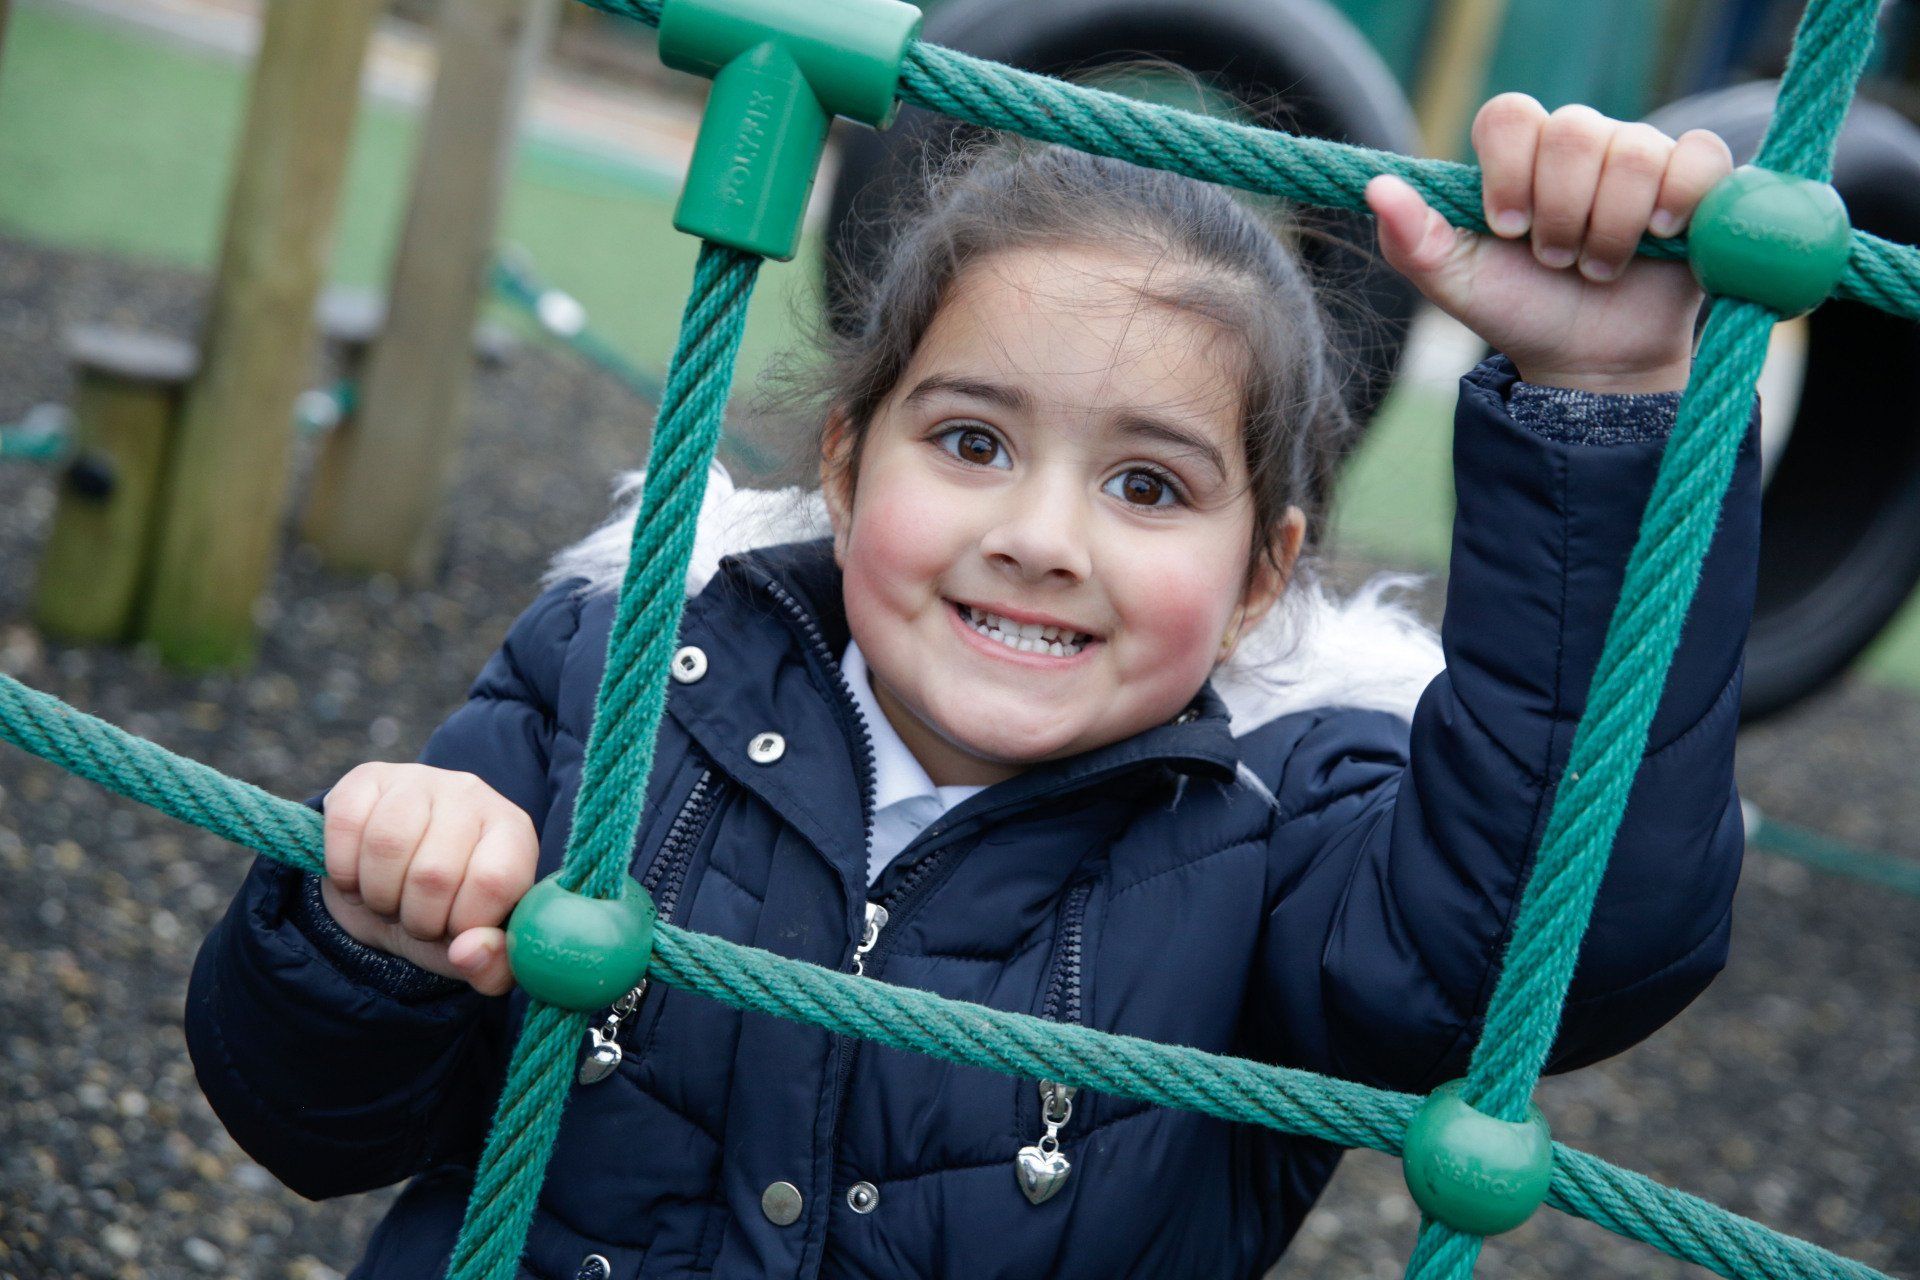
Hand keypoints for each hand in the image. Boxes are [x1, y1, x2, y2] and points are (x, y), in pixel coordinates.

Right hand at [318, 762, 538, 995]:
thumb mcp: (479, 947)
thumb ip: (494, 966)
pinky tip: (357, 876)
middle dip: (416, 918)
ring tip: (388, 900)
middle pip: (433, 871)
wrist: (395, 879)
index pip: (494, 881)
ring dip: (378, 895)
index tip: (454, 932)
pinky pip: (346, 824)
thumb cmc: (449, 912)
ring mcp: (419, 779)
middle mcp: (472, 795)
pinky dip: (343, 870)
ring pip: (386, 845)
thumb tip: (468, 953)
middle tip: (415, 919)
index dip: (464, 922)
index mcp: (513, 834)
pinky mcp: (367, 777)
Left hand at [1367, 94, 1733, 393]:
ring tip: (1597, 269)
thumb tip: (1376, 187)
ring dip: (1609, 227)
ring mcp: (1640, 158)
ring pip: (1633, 150)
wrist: (1587, 362)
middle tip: (1554, 260)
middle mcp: (1581, 145)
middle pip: (1575, 130)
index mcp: (1519, 157)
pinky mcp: (1696, 182)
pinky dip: (1678, 199)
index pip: (1509, 114)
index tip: (1506, 228)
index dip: (1509, 170)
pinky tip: (1661, 238)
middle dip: (1560, 211)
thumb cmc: (1520, 311)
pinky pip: (1698, 156)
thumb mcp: (1455, 284)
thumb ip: (1412, 238)